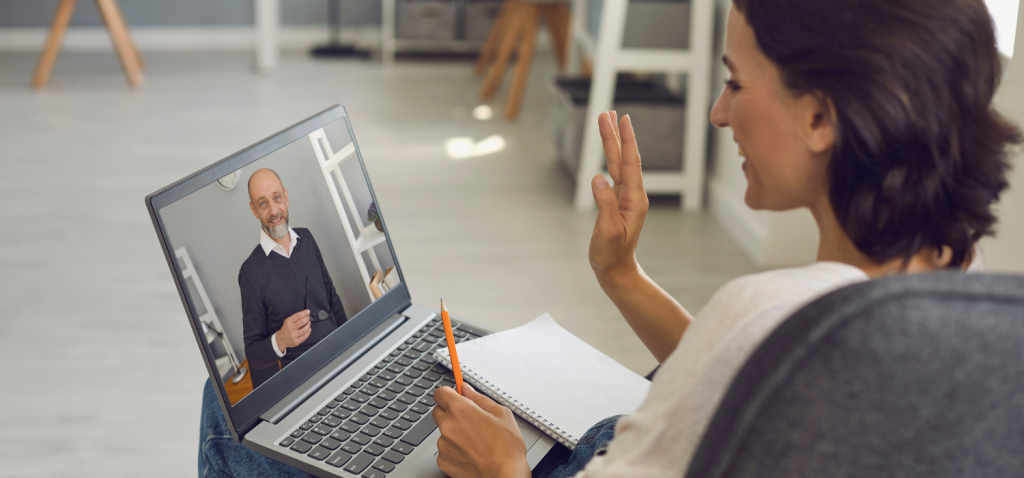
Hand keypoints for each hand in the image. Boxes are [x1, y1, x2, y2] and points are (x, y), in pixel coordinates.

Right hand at [275, 310, 310, 351]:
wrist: (280, 339)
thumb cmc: (286, 329)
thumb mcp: (288, 321)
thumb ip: (296, 317)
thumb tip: (306, 313)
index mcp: (288, 322)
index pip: (297, 316)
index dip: (304, 313)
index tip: (308, 311)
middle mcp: (290, 329)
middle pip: (302, 322)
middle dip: (307, 318)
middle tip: (308, 318)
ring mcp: (293, 336)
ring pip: (304, 330)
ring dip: (308, 325)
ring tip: (309, 323)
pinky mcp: (296, 342)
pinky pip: (305, 337)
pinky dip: (308, 332)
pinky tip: (309, 329)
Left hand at [432, 384, 529, 477]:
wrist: (503, 475)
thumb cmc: (506, 448)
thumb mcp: (501, 413)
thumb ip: (479, 398)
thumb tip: (467, 389)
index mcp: (460, 410)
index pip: (440, 392)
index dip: (450, 393)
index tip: (457, 396)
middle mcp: (447, 426)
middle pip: (438, 411)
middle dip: (451, 412)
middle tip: (469, 419)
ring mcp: (443, 444)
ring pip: (443, 432)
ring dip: (454, 432)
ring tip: (475, 440)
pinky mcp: (443, 461)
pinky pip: (445, 449)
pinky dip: (454, 449)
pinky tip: (471, 452)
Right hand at [589, 112, 647, 283]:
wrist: (615, 270)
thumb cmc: (611, 254)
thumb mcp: (608, 231)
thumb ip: (605, 204)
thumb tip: (598, 178)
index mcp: (635, 200)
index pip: (630, 163)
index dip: (626, 140)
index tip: (623, 119)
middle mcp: (632, 195)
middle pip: (623, 158)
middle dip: (616, 135)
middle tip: (608, 113)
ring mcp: (624, 197)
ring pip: (616, 163)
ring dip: (611, 143)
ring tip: (605, 122)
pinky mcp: (616, 202)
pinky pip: (612, 174)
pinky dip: (608, 158)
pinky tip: (607, 149)